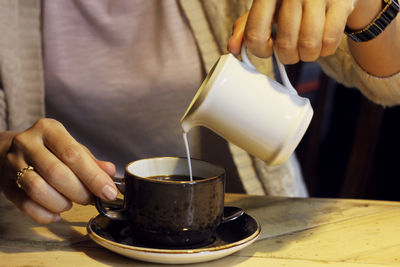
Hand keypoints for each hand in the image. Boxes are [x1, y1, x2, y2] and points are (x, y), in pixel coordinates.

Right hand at [0, 118, 117, 223]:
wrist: (9, 151)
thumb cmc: (49, 150)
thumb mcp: (72, 148)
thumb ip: (91, 161)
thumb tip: (110, 172)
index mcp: (49, 130)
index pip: (73, 155)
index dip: (93, 177)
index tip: (108, 192)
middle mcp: (28, 143)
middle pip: (57, 173)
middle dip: (79, 192)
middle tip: (90, 199)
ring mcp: (13, 164)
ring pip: (38, 190)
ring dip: (61, 203)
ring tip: (70, 203)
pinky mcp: (5, 185)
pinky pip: (26, 205)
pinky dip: (45, 214)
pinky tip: (56, 213)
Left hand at [228, 0, 359, 63]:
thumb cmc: (290, 3)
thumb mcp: (266, 10)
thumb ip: (246, 28)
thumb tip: (232, 48)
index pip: (254, 34)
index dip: (260, 50)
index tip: (268, 48)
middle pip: (285, 44)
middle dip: (288, 57)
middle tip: (291, 52)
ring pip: (309, 46)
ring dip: (307, 57)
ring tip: (307, 49)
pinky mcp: (342, 2)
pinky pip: (330, 42)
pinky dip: (325, 51)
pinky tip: (322, 42)